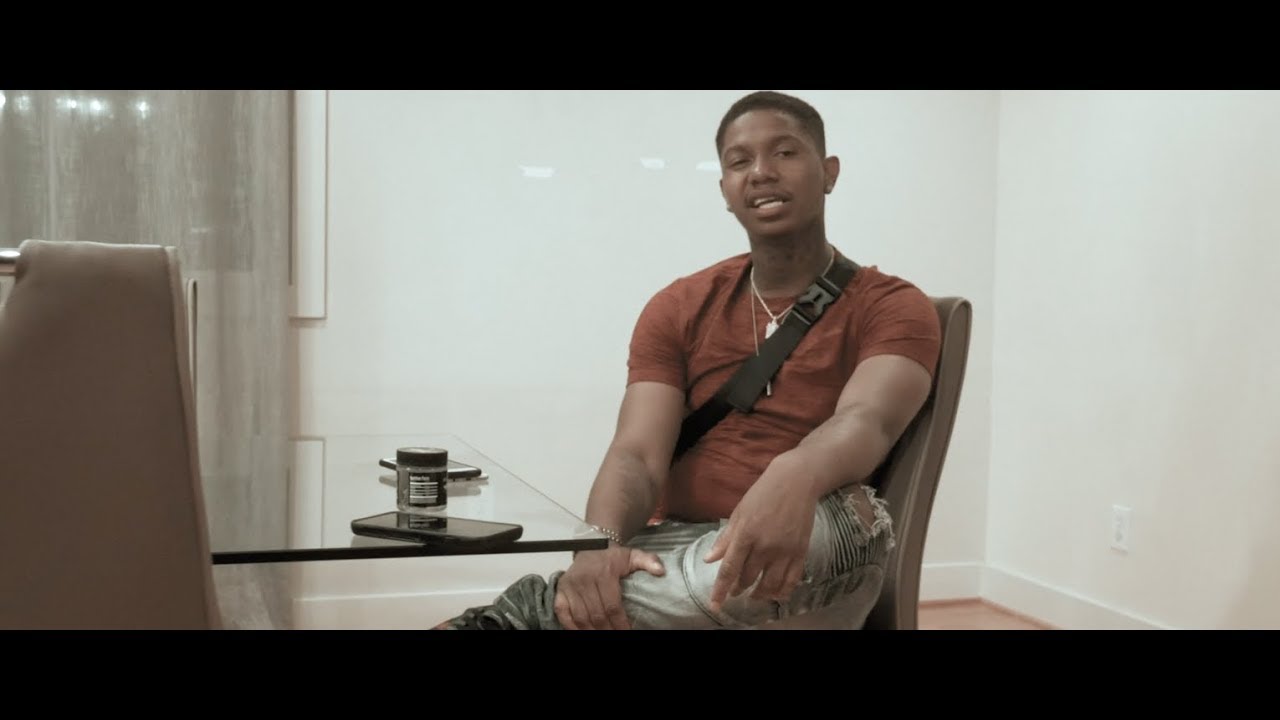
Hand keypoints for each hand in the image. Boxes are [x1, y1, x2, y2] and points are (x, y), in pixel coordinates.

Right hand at [554, 544, 664, 629]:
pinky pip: (562, 613)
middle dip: (607, 630)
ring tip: (602, 637)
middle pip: (596, 615)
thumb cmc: (613, 556)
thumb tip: (661, 572)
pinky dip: (570, 626)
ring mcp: (570, 586)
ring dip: (591, 631)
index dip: (620, 623)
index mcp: (604, 573)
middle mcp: (584, 580)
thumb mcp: (633, 555)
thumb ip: (648, 561)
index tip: (627, 632)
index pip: (612, 606)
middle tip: (616, 636)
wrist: (591, 545)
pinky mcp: (560, 590)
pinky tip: (581, 632)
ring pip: (580, 617)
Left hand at [703, 460, 818, 611]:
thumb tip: (709, 559)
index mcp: (746, 534)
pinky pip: (791, 580)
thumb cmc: (763, 493)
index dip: (720, 589)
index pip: (730, 569)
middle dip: (738, 589)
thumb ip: (725, 538)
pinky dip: (782, 591)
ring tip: (753, 596)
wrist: (797, 482)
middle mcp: (765, 546)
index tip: (714, 604)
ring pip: (770, 584)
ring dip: (759, 594)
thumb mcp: (739, 512)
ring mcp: (785, 550)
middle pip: (748, 578)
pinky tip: (775, 594)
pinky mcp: (801, 552)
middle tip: (733, 593)